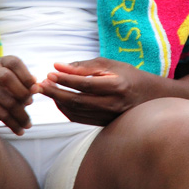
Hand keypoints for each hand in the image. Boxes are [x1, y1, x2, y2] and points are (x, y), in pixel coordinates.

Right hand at [0, 55, 38, 134]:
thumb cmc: (10, 90)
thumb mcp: (20, 83)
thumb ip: (29, 85)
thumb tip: (37, 88)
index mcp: (3, 62)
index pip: (14, 63)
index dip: (27, 75)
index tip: (36, 89)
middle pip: (7, 78)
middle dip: (22, 92)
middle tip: (31, 103)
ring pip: (6, 100)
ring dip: (21, 115)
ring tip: (28, 125)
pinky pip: (0, 113)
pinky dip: (13, 124)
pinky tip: (20, 130)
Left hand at [37, 58, 154, 125]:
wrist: (148, 97)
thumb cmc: (128, 76)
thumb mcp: (110, 65)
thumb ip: (84, 66)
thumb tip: (58, 66)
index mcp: (117, 86)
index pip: (85, 84)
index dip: (66, 79)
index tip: (50, 73)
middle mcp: (112, 104)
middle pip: (77, 101)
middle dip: (55, 92)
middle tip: (40, 84)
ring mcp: (108, 117)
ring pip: (75, 112)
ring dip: (57, 101)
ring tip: (47, 89)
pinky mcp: (103, 124)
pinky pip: (78, 118)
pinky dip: (65, 109)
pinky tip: (59, 99)